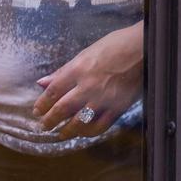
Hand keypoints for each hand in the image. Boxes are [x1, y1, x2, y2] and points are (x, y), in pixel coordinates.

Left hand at [32, 22, 143, 140]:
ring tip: (61, 134)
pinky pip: (99, 127)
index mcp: (79, 69)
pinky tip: (83, 132)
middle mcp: (88, 86)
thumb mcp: (85, 53)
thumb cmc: (115, 46)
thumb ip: (63, 71)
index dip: (42, 104)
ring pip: (78, 122)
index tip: (37, 111)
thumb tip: (43, 82)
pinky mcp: (117, 108)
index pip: (53, 91)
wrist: (144, 48)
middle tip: (45, 126)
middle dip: (50, 120)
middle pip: (62, 109)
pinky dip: (88, 132)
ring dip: (67, 131)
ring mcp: (103, 99)